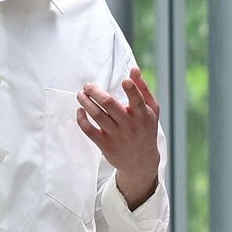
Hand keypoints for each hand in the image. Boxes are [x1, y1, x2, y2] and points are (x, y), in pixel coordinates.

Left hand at [76, 66, 161, 207]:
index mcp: (142, 114)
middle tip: (87, 86)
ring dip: (85, 102)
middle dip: (95, 92)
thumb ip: (143, 89)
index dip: (132, 90)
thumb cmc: (145, 130)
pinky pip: (89, 130)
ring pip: (97, 115)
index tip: (124, 81)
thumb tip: (134, 69)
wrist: (141, 162)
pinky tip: (80, 111)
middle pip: (109, 104)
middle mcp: (129, 124)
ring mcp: (117, 135)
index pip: (137, 100)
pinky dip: (81, 119)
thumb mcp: (152, 110)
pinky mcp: (105, 145)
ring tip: (80, 95)